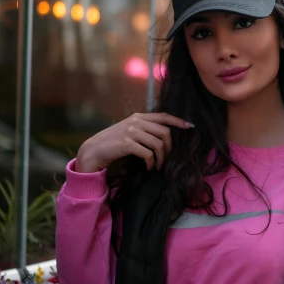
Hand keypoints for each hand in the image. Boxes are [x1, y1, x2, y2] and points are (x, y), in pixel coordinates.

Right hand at [75, 112, 192, 172]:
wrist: (93, 150)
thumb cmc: (113, 143)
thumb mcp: (129, 131)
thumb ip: (144, 129)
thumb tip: (165, 136)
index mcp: (138, 117)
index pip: (163, 116)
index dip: (178, 121)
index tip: (190, 126)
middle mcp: (136, 121)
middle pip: (165, 132)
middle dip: (170, 147)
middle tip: (167, 158)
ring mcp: (131, 131)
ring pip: (158, 144)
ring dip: (161, 158)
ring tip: (157, 165)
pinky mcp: (127, 143)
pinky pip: (148, 154)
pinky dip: (151, 162)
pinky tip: (149, 167)